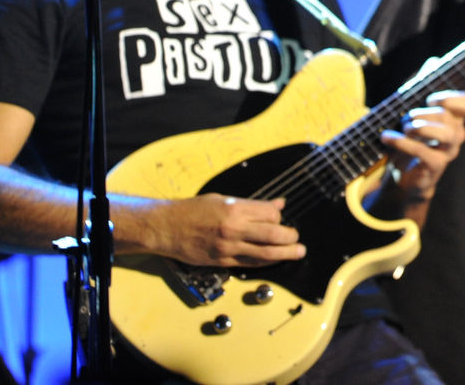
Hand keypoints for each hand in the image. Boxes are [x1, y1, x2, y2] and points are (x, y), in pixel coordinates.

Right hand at [150, 193, 305, 267]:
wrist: (167, 228)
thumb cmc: (193, 210)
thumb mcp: (223, 199)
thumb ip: (252, 205)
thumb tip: (278, 204)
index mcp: (235, 209)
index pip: (270, 213)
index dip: (279, 216)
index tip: (279, 217)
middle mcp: (234, 229)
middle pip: (273, 234)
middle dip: (290, 237)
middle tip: (297, 238)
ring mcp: (228, 247)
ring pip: (265, 253)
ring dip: (285, 253)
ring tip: (298, 252)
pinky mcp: (222, 262)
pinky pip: (250, 264)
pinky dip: (265, 262)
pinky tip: (275, 261)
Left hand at [380, 89, 464, 208]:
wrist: (403, 175)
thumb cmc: (412, 138)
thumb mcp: (415, 110)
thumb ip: (424, 85)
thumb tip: (434, 60)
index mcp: (454, 118)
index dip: (450, 97)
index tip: (430, 99)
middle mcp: (456, 134)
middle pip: (447, 116)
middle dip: (422, 112)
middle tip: (406, 117)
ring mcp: (448, 152)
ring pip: (446, 134)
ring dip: (420, 127)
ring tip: (404, 126)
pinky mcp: (435, 167)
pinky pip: (423, 152)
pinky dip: (403, 142)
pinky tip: (387, 138)